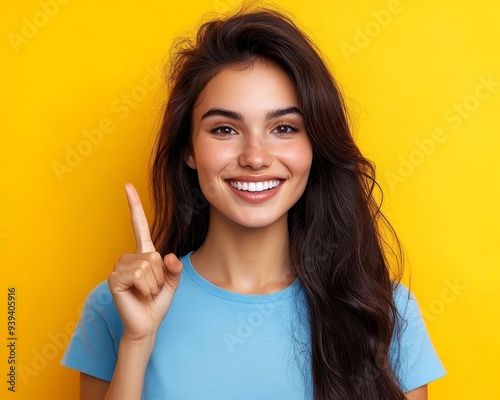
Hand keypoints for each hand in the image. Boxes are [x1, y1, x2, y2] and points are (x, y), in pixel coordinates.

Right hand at [108, 183, 182, 343]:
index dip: (134, 206)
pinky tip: (138, 295)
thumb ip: (175, 268)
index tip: (127, 185)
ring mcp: (119, 266)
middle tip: (152, 290)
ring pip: (148, 265)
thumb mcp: (172, 283)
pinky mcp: (114, 278)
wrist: (147, 325)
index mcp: (144, 254)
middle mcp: (129, 257)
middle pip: (154, 255)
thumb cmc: (157, 303)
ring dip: (153, 283)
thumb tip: (169, 256)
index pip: (139, 225)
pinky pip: (140, 274)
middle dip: (160, 276)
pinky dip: (146, 287)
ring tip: (145, 293)